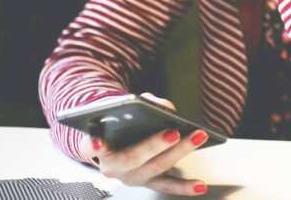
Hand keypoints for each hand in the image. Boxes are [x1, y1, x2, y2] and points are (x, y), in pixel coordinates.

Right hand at [78, 93, 208, 195]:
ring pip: (156, 168)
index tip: (96, 140)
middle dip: (155, 144)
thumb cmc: (119, 122)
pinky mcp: (149, 182)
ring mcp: (132, 177)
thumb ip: (141, 103)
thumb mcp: (124, 108)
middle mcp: (113, 167)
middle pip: (133, 157)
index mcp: (98, 147)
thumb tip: (165, 108)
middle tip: (173, 132)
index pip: (90, 146)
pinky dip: (184, 187)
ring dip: (180, 152)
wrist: (115, 144)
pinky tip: (200, 185)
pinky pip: (168, 186)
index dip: (93, 144)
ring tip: (198, 138)